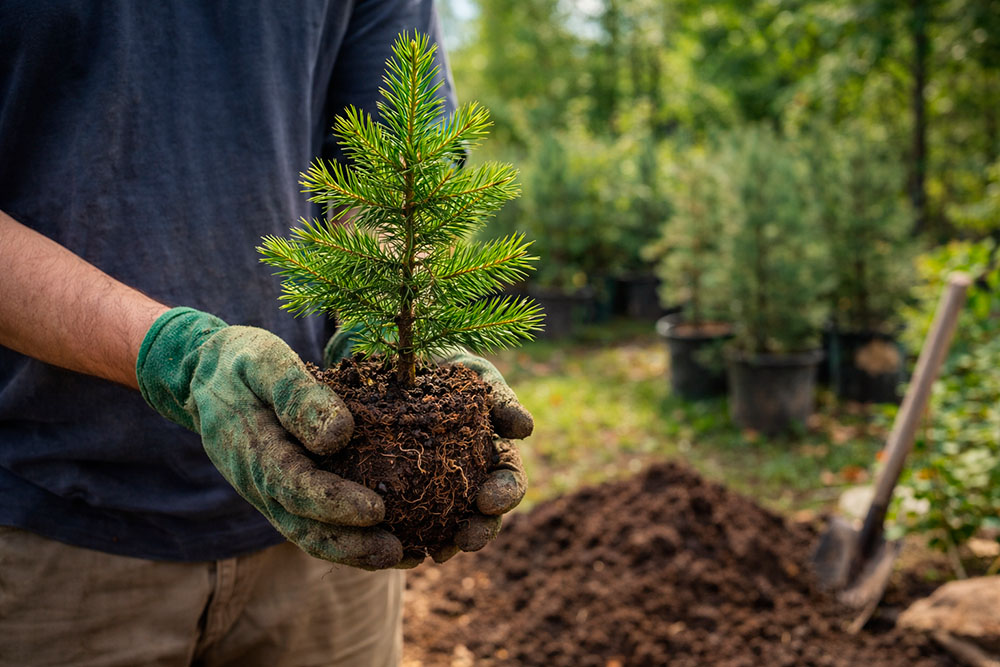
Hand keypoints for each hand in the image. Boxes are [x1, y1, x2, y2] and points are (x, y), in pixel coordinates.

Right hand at [137, 308, 402, 568]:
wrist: (204, 376)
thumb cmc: (242, 362)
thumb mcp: (266, 362)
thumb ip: (297, 395)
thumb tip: (339, 434)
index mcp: (251, 447)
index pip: (294, 485)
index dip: (334, 502)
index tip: (377, 509)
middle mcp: (255, 481)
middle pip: (301, 525)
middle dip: (350, 544)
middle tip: (398, 551)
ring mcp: (265, 492)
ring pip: (305, 533)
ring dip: (352, 551)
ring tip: (401, 555)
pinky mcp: (279, 493)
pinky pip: (309, 523)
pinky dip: (346, 539)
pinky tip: (386, 541)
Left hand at [325, 332, 530, 565]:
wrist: (404, 366)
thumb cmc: (449, 371)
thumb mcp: (477, 376)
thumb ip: (501, 400)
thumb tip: (525, 429)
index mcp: (496, 456)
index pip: (509, 482)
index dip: (504, 495)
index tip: (488, 501)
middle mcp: (474, 481)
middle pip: (484, 516)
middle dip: (479, 531)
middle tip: (466, 540)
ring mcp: (442, 493)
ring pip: (450, 528)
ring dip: (446, 544)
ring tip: (435, 554)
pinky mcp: (407, 497)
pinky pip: (410, 524)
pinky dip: (408, 538)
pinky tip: (400, 549)